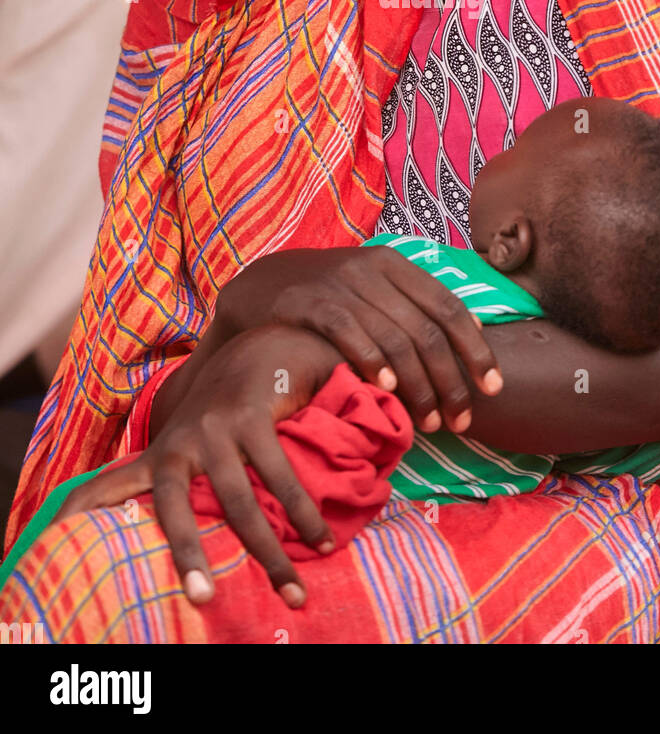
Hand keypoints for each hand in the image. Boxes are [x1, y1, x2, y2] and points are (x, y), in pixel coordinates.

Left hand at [55, 325, 342, 607]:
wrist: (269, 341)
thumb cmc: (232, 402)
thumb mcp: (194, 435)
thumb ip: (172, 475)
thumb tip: (155, 523)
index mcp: (164, 451)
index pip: (114, 485)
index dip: (83, 511)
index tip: (56, 538)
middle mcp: (182, 439)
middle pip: (174, 507)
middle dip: (187, 554)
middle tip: (201, 599)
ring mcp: (216, 425)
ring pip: (240, 501)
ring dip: (271, 551)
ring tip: (295, 591)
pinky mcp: (251, 413)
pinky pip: (280, 474)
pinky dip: (304, 512)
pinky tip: (322, 539)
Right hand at [216, 244, 502, 433]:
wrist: (264, 282)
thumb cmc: (332, 295)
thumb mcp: (376, 288)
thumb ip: (416, 305)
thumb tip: (474, 329)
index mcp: (396, 264)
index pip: (449, 307)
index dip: (476, 349)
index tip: (493, 388)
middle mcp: (373, 269)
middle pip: (427, 330)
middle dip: (450, 381)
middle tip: (460, 421)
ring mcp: (340, 283)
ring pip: (395, 338)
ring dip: (418, 386)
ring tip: (430, 422)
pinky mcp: (309, 301)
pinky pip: (349, 333)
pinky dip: (372, 361)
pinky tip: (387, 390)